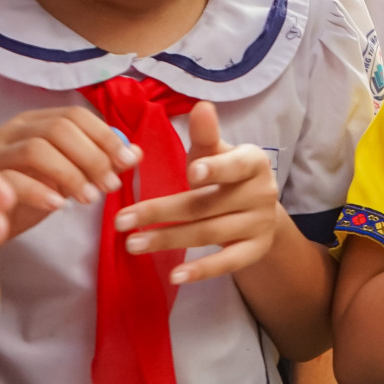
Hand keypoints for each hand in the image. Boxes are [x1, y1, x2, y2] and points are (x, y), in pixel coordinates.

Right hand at [0, 106, 140, 236]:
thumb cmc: (33, 193)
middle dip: (92, 156)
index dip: (104, 136)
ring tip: (90, 199)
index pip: (74, 115)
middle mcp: (13, 131)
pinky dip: (41, 191)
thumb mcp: (71, 175)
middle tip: (111, 185)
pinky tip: (59, 206)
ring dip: (71, 174)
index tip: (127, 162)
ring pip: (37, 150)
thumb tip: (136, 153)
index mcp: (34, 122)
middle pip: (58, 129)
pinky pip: (12, 179)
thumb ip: (100, 161)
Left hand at [113, 103, 280, 284]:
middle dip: (161, 213)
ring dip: (169, 240)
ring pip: (210, 233)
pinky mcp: (255, 250)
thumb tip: (202, 106)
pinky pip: (228, 262)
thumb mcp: (217, 152)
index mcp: (254, 162)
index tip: (191, 173)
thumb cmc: (228, 175)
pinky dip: (202, 271)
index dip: (214, 169)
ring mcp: (260, 223)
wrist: (260, 210)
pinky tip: (175, 276)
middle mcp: (262, 192)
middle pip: (206, 204)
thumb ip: (206, 135)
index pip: (234, 166)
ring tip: (133, 244)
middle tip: (122, 220)